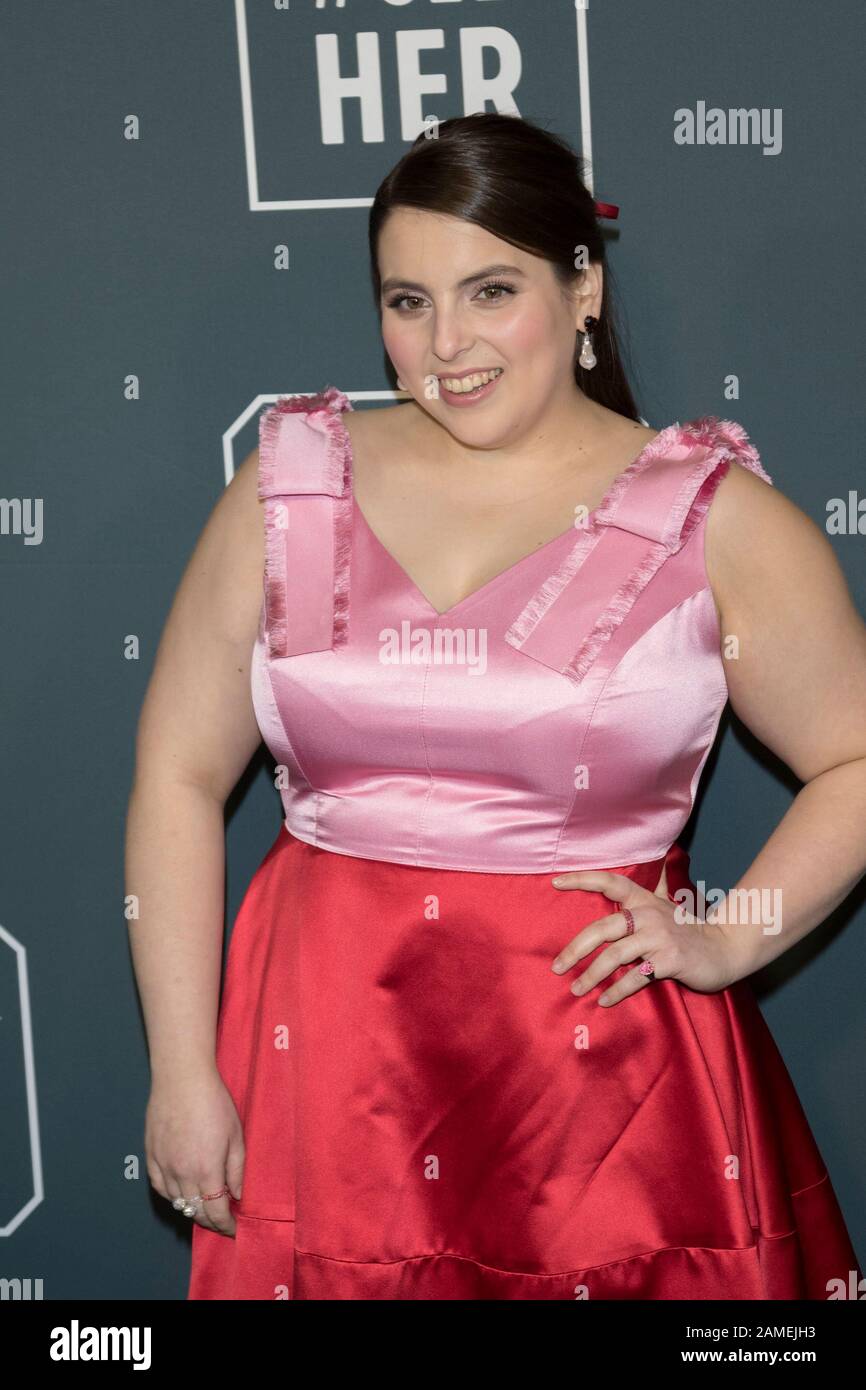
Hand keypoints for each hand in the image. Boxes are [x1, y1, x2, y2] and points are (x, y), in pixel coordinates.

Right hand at [145, 1069, 244, 1235]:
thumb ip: (237, 1169)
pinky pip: (160, 1187)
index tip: (235, 1229)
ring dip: (192, 1209)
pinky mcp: (151, 1155)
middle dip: (211, 1221)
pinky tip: (181, 1194)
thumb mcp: (236, 1135)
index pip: (215, 1212)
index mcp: (206, 1170)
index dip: (226, 1226)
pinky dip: (172, 1196)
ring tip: (205, 1208)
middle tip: (223, 1221)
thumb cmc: (213, 1101)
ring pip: (177, 1202)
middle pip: (195, 1211)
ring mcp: (163, 1165)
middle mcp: (182, 1173)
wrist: (181, 1078)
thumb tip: (236, 1195)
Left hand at [549, 865, 740, 1005]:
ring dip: (592, 975)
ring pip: (615, 956)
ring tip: (576, 989)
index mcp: (643, 900)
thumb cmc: (689, 929)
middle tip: (557, 967)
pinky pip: (636, 977)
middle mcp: (648, 915)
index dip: (581, 879)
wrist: (724, 950)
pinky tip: (604, 1000)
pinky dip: (617, 990)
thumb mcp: (669, 903)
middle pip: (602, 929)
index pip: (609, 882)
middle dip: (575, 949)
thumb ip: (657, 885)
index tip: (555, 883)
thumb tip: (657, 859)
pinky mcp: (669, 960)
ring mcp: (659, 938)